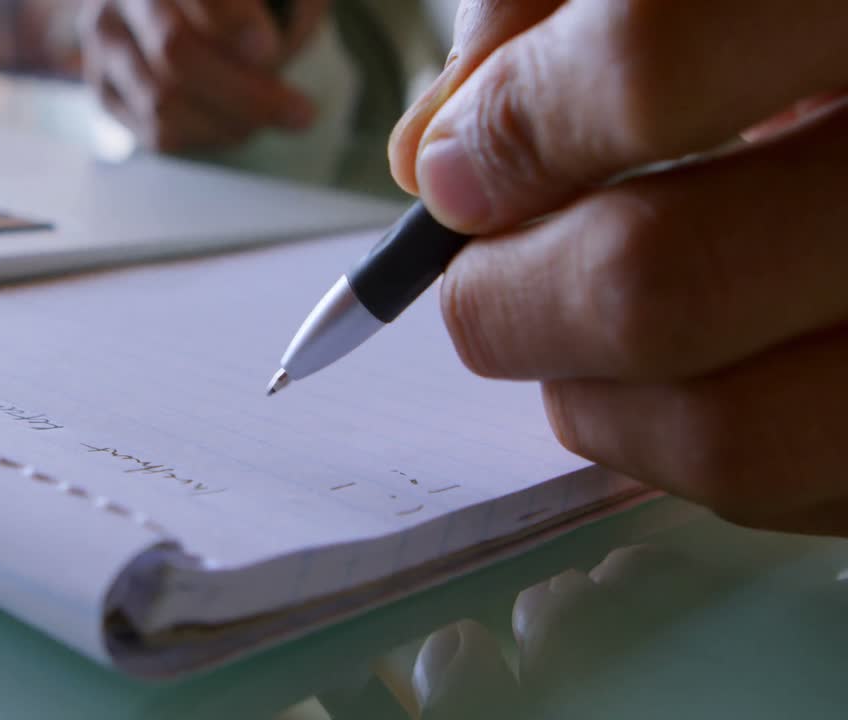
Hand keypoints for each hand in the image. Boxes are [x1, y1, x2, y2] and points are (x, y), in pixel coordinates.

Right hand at [78, 0, 325, 151]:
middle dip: (246, 92)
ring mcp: (104, 43)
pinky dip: (205, 138)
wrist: (171, 7)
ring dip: (229, 122)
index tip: (268, 49)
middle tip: (298, 112)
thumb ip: (284, 8)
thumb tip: (275, 54)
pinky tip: (236, 126)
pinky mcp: (104, 89)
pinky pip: (154, 132)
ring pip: (162, 101)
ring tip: (271, 119)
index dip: (232, 19)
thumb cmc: (232, 2)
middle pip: (174, 49)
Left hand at [387, 0, 847, 533]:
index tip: (449, 169)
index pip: (643, 72)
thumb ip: (548, 13)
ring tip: (574, 328)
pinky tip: (671, 371)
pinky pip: (777, 493)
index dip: (508, 130)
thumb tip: (433, 156)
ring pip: (721, 435)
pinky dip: (673, 448)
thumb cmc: (785, 26)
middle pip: (656, 288)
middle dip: (506, 298)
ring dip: (584, 397)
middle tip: (477, 275)